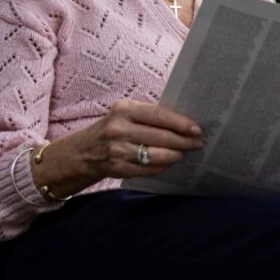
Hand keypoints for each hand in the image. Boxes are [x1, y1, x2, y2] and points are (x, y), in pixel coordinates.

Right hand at [31, 100, 203, 195]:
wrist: (82, 151)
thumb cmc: (114, 129)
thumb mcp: (126, 114)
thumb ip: (150, 116)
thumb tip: (185, 124)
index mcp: (124, 109)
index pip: (158, 115)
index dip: (180, 123)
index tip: (197, 129)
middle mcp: (118, 129)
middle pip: (160, 137)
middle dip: (183, 142)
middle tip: (197, 144)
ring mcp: (116, 150)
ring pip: (155, 155)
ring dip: (175, 156)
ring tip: (184, 154)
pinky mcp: (117, 168)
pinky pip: (147, 169)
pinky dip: (161, 167)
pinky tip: (168, 163)